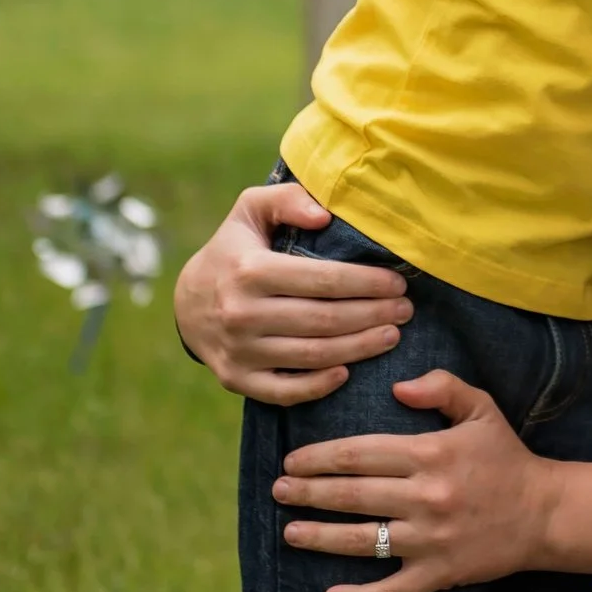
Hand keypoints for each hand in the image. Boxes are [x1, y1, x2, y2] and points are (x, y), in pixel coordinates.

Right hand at [173, 183, 411, 404]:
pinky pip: (283, 392)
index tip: (397, 282)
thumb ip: (287, 200)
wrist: (186, 301)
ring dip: (359, 348)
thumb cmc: (234, 249)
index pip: (322, 280)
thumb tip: (325, 215)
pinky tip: (347, 373)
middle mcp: (241, 313)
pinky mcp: (235, 379)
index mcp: (249, 271)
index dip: (366, 283)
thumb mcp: (251, 211)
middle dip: (372, 315)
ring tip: (392, 335)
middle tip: (405, 310)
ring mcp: (238, 351)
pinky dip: (317, 386)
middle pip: (324, 320)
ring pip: (311, 355)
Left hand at [275, 370, 559, 591]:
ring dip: (319, 536)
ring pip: (361, 540)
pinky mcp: (438, 573)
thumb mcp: (481, 409)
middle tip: (279, 490)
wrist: (544, 513)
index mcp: (431, 453)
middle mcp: (426, 497)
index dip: (320, 457)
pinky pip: (390, 591)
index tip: (293, 460)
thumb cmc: (506, 457)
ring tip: (290, 530)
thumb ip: (441, 388)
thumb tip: (397, 388)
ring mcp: (429, 539)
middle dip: (307, 493)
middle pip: (352, 494)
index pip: (360, 453)